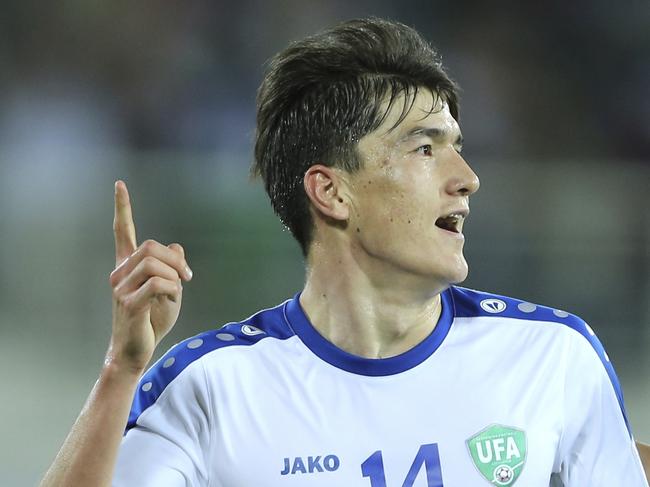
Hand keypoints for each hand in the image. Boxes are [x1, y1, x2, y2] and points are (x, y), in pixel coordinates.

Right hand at [106, 180, 192, 373]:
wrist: (136, 351)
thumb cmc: (152, 320)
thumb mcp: (169, 289)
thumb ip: (172, 267)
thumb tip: (177, 247)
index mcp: (127, 266)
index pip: (122, 231)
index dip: (122, 207)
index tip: (119, 185)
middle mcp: (120, 273)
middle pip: (151, 246)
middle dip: (175, 259)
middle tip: (187, 277)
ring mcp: (121, 288)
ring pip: (155, 264)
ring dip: (175, 276)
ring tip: (177, 291)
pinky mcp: (129, 303)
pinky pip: (158, 284)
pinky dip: (173, 289)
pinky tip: (172, 300)